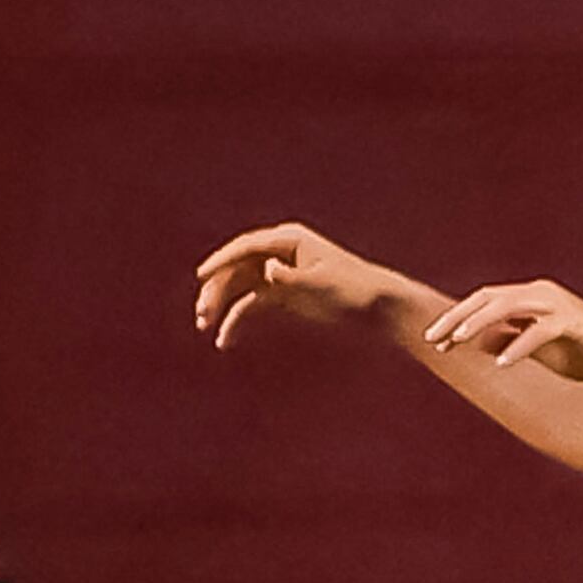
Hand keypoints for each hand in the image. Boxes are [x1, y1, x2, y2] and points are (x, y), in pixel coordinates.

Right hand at [192, 221, 408, 346]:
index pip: (247, 247)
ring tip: (205, 326)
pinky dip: (238, 320)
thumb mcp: (323, 286)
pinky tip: (225, 340)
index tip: (201, 276)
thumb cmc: (355, 292)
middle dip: (217, 288)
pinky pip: (253, 305)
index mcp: (291, 241)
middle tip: (201, 313)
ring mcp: (280, 274)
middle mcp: (280, 254)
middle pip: (238, 268)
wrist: (380, 309)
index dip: (221, 261)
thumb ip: (292, 278)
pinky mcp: (284, 296)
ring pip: (240, 287)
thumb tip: (267, 269)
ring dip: (222, 305)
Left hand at [420, 279, 582, 384]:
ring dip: (479, 324)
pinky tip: (502, 365)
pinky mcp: (573, 322)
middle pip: (488, 298)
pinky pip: (538, 332)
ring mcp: (556, 305)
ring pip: (508, 307)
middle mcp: (540, 293)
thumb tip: (478, 341)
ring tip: (458, 343)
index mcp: (531, 297)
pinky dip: (519, 347)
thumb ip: (511, 340)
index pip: (484, 302)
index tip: (436, 342)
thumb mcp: (541, 350)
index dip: (457, 319)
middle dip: (457, 317)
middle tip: (433, 339)